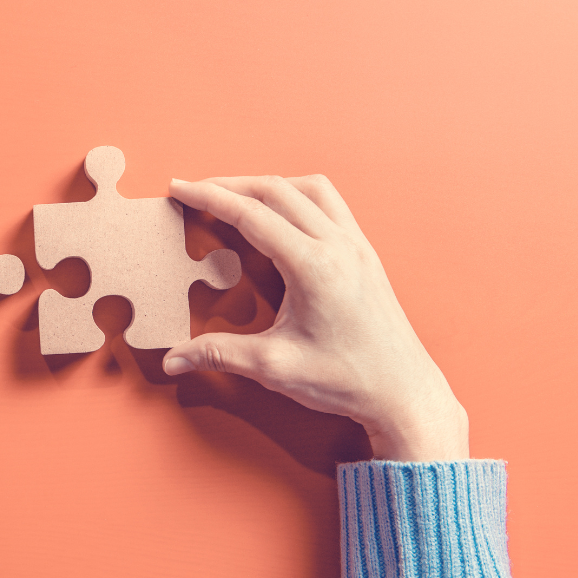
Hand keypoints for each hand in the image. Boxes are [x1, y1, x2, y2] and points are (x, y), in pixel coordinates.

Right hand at [162, 176, 467, 460]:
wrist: (403, 392)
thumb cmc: (347, 380)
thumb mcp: (274, 367)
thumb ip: (218, 354)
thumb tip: (174, 358)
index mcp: (313, 266)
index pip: (251, 214)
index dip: (208, 197)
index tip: (179, 188)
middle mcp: (338, 245)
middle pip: (276, 190)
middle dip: (229, 185)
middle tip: (195, 191)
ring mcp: (357, 245)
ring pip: (307, 188)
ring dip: (267, 185)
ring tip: (236, 196)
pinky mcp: (366, 253)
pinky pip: (330, 204)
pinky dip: (297, 196)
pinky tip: (281, 215)